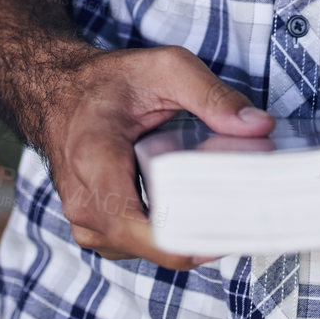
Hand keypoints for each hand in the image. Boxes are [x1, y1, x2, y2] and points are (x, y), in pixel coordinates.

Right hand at [40, 44, 274, 267]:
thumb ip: (213, 95)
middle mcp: (84, 204)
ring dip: (185, 233)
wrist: (59, 91)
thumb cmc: (109, 80)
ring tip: (222, 204)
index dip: (191, 238)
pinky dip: (167, 231)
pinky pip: (137, 244)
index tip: (231, 226)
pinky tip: (193, 208)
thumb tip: (259, 126)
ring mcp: (85, 222)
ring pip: (147, 250)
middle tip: (243, 210)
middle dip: (199, 233)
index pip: (142, 229)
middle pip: (152, 245)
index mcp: (96, 163)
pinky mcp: (95, 227)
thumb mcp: (166, 68)